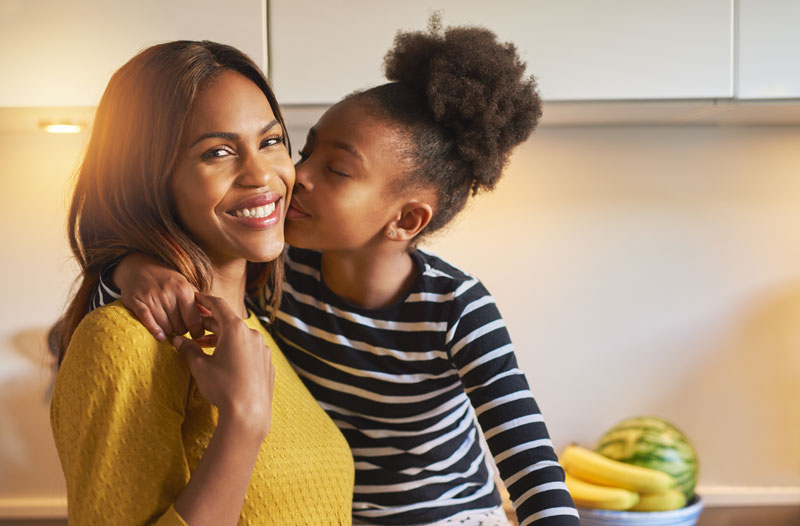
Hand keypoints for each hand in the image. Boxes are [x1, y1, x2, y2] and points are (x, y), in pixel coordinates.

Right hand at [114, 253, 203, 340]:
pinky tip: (160, 336)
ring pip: (165, 327)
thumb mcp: (184, 285)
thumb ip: (198, 301)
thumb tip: (211, 315)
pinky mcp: (136, 301)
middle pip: (179, 326)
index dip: (197, 330)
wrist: (138, 267)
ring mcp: (151, 297)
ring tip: (169, 327)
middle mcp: (168, 293)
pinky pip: (147, 321)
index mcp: (183, 289)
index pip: (194, 319)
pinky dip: (155, 331)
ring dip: (168, 331)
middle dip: (181, 330)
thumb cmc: (166, 280)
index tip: (196, 334)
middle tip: (180, 327)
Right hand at [172, 293, 273, 438]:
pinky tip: (224, 361)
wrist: (249, 414)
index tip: (196, 297)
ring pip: (239, 337)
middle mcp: (252, 335)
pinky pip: (249, 351)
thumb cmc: (223, 387)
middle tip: (193, 326)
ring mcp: (262, 349)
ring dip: (222, 339)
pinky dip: (235, 351)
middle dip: (210, 324)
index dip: (205, 300)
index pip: (218, 306)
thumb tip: (177, 341)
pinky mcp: (267, 363)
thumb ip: (189, 350)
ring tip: (203, 346)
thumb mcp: (200, 367)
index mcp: (236, 329)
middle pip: (228, 322)